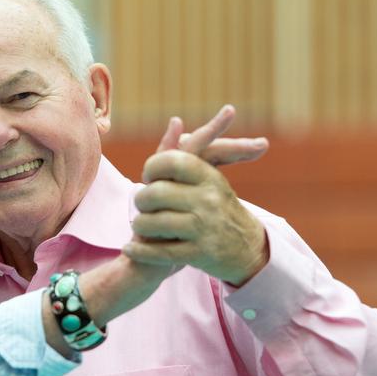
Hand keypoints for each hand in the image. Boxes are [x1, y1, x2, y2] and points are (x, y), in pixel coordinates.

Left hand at [123, 105, 269, 285]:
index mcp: (210, 177)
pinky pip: (159, 251)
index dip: (152, 168)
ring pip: (153, 222)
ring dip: (140, 225)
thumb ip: (183, 154)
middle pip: (155, 193)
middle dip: (141, 200)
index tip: (149, 177)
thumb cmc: (217, 209)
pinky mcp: (199, 253)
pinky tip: (130, 248)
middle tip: (142, 205)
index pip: (170, 161)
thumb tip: (174, 121)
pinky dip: (140, 251)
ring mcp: (205, 227)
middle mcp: (209, 199)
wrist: (246, 249)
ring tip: (139, 226)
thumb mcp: (207, 179)